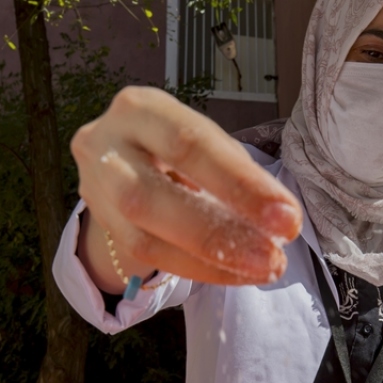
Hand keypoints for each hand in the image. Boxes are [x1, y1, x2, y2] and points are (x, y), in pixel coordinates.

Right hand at [71, 86, 302, 291]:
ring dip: (210, 260)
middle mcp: (106, 142)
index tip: (287, 218)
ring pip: (143, 236)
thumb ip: (235, 173)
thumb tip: (279, 217)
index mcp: (141, 108)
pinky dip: (197, 269)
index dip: (240, 184)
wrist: (121, 163)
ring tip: (260, 270)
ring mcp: (94, 186)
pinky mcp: (99, 223)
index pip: (191, 145)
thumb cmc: (177, 150)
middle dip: (219, 231)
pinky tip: (233, 274)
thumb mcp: (205, 145)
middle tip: (273, 257)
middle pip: (153, 195)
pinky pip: (146, 257)